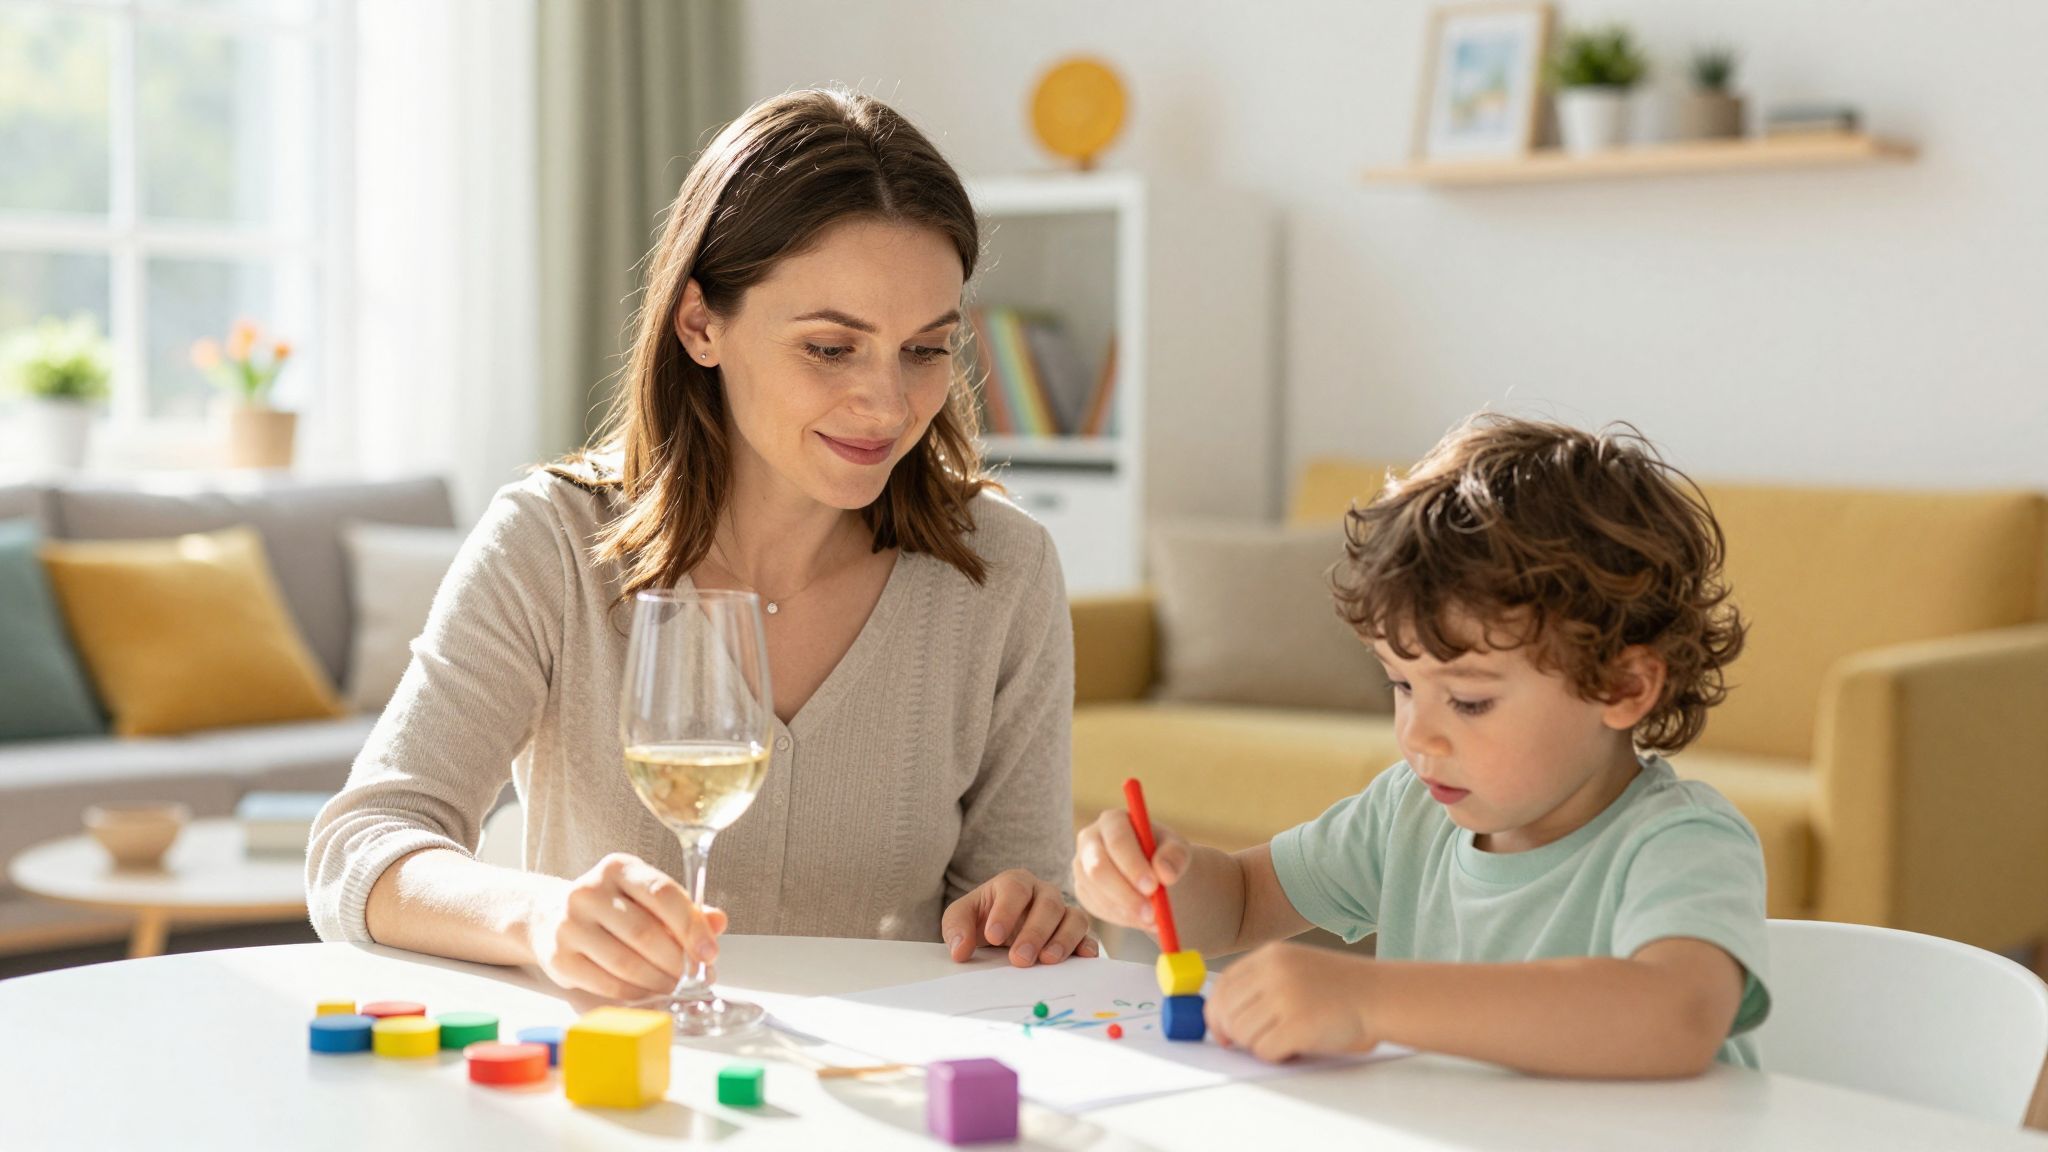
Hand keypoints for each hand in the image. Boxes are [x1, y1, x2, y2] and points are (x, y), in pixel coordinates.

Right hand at [524, 853, 726, 999]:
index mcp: (618, 868)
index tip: (709, 952)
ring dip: (658, 981)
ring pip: (625, 962)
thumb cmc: (612, 908)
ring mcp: (569, 924)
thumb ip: (685, 909)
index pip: (662, 893)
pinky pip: (606, 982)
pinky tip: (647, 992)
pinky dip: (634, 992)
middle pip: (645, 932)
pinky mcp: (559, 956)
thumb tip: (718, 922)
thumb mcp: (647, 897)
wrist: (549, 916)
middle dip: (676, 961)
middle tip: (694, 978)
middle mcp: (589, 891)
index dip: (691, 926)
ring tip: (674, 987)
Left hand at [942, 868, 1099, 965]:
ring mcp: (1063, 912)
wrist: (999, 931)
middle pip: (1048, 904)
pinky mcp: (1076, 933)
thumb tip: (961, 951)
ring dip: (1063, 940)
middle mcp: (1044, 893)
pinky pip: (1088, 936)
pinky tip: (1083, 957)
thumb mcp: (961, 918)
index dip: (1006, 912)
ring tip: (1047, 961)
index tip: (993, 937)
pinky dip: (1088, 946)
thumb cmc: (983, 919)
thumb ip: (956, 928)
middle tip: (1020, 959)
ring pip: (1074, 918)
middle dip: (1035, 932)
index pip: (1015, 889)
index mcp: (1015, 882)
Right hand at [1072, 808, 1191, 933]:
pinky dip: (1122, 918)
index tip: (1152, 887)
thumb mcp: (1178, 851)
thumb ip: (1174, 857)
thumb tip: (1164, 873)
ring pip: (1097, 893)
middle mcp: (1090, 840)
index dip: (1133, 865)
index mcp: (1113, 821)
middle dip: (1125, 893)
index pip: (1117, 841)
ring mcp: (1082, 866)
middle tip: (1151, 913)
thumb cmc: (1166, 856)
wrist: (1157, 875)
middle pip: (1098, 868)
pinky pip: (1098, 908)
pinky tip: (1141, 918)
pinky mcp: (1083, 890)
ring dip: (1127, 910)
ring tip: (1154, 918)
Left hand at [1206, 942, 1380, 1062]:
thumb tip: (1224, 1018)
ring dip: (1257, 1045)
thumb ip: (1262, 984)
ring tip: (1282, 1041)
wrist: (1382, 996)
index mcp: (1272, 956)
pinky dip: (1274, 1056)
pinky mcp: (1298, 1025)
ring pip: (1242, 1033)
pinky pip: (1264, 1050)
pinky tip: (1293, 1049)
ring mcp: (1286, 997)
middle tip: (1250, 1043)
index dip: (1216, 1011)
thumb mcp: (1296, 968)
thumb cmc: (1341, 989)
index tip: (1222, 1030)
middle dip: (1232, 1033)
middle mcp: (1274, 972)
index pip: (1224, 985)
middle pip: (1227, 1011)